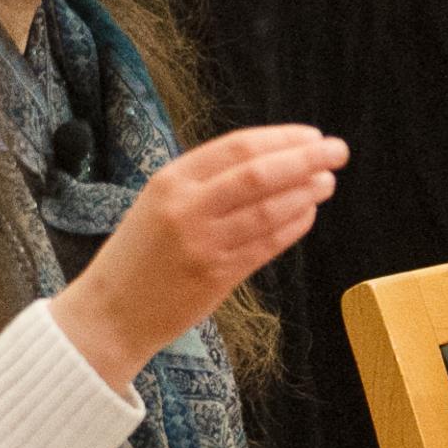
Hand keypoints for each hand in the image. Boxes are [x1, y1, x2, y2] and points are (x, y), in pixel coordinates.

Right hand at [50, 125, 347, 391]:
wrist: (110, 312)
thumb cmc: (140, 254)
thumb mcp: (159, 202)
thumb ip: (206, 182)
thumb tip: (271, 159)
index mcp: (170, 180)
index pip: (237, 146)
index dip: (282, 138)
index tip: (312, 135)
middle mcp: (186, 208)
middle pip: (259, 173)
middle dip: (305, 158)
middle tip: (337, 150)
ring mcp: (202, 244)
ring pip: (269, 209)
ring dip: (306, 192)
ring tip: (327, 182)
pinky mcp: (215, 277)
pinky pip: (266, 245)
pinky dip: (293, 226)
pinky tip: (309, 213)